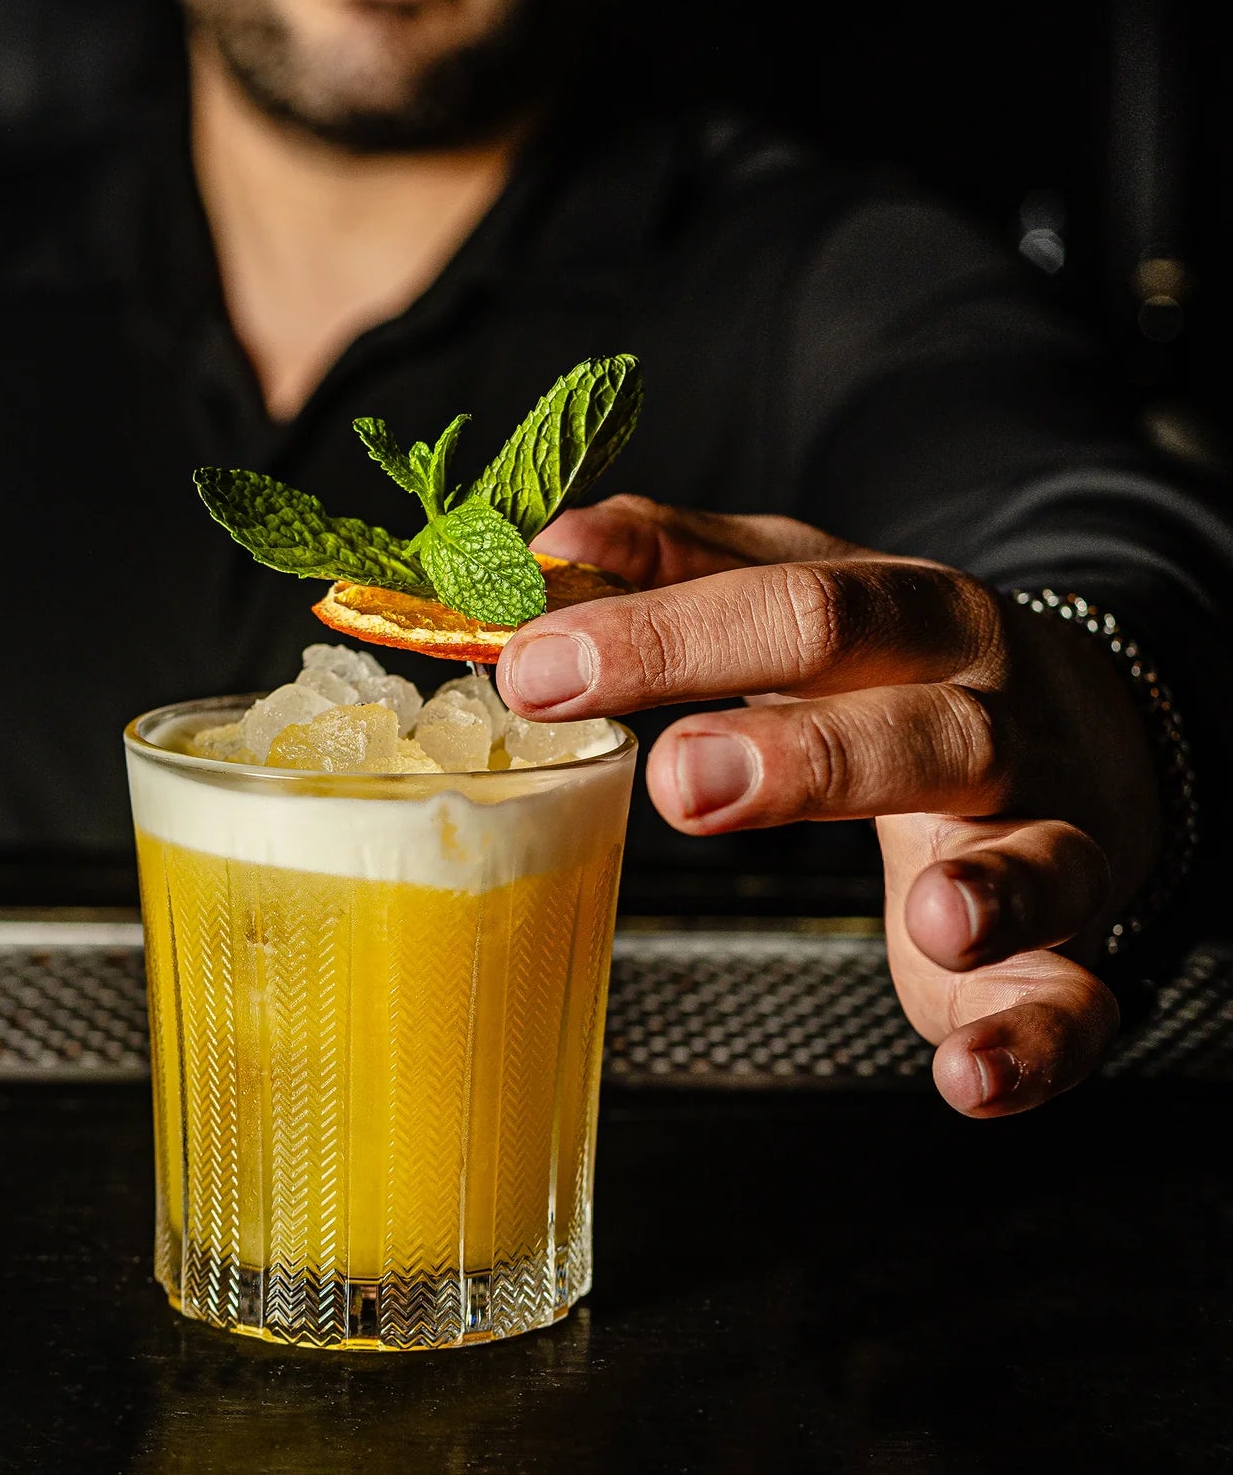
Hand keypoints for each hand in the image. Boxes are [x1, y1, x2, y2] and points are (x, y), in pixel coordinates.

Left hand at [497, 496, 1161, 1116]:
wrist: (1089, 728)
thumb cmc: (901, 660)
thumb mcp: (798, 583)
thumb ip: (676, 564)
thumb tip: (550, 550)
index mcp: (910, 621)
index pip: (797, 610)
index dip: (668, 637)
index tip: (538, 669)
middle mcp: (986, 722)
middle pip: (918, 728)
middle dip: (806, 758)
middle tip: (684, 780)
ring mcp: (1040, 836)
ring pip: (1034, 860)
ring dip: (988, 894)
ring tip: (937, 920)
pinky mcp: (1062, 950)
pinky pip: (1075, 1001)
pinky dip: (1035, 1043)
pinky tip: (971, 1077)